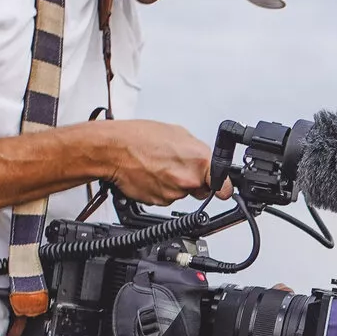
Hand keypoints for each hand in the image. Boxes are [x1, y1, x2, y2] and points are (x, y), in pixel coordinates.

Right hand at [86, 119, 213, 204]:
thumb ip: (197, 151)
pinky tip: (151, 173)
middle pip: (201, 189)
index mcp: (198, 161)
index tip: (223, 189)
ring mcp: (173, 194)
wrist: (112, 150)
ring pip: (182, 193)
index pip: (224, 186)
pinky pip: (166, 197)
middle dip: (194, 180)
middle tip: (176, 165)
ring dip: (174, 183)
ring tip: (158, 165)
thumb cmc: (139, 137)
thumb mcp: (178, 133)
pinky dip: (161, 188)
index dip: (223, 187)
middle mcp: (187, 181)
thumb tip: (205, 159)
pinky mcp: (158, 202)